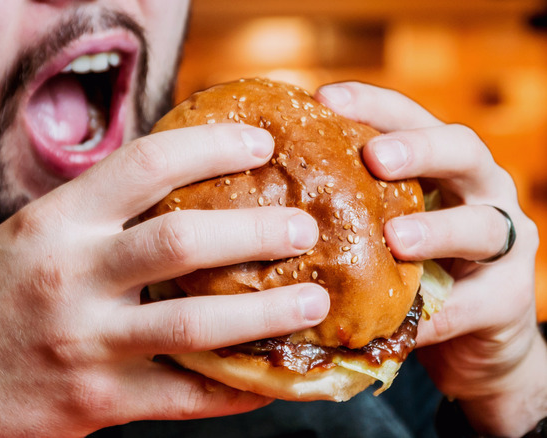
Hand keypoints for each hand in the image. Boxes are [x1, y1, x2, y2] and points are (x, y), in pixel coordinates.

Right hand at [0, 124, 327, 435]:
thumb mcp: (29, 236)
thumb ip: (96, 218)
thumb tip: (179, 193)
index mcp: (55, 223)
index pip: (145, 164)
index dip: (212, 146)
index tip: (259, 143)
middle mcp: (71, 276)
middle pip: (184, 241)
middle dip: (257, 229)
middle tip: (303, 225)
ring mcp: (86, 342)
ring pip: (197, 324)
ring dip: (267, 312)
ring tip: (314, 300)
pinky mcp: (96, 402)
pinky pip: (186, 395)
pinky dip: (238, 386)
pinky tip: (272, 376)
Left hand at [317, 82, 545, 436]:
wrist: (468, 338)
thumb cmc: (407, 269)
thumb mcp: (376, 228)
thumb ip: (344, 207)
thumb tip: (256, 197)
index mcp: (440, 164)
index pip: (409, 118)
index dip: (372, 105)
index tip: (324, 98)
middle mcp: (479, 190)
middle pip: (462, 150)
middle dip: (419, 149)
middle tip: (375, 158)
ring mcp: (504, 243)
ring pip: (482, 225)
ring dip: (437, 229)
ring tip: (396, 239)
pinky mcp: (508, 300)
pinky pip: (475, 304)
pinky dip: (440, 312)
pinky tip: (406, 320)